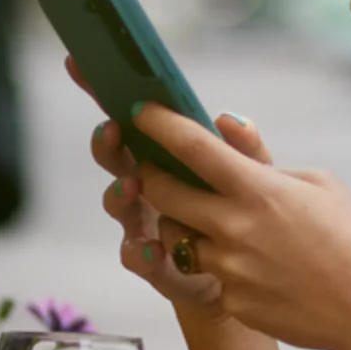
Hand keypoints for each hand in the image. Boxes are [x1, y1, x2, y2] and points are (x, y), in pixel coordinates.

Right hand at [75, 56, 241, 315]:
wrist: (268, 286)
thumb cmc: (253, 223)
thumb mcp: (259, 182)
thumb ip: (248, 153)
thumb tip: (229, 118)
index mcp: (169, 160)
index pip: (134, 122)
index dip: (108, 93)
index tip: (82, 63)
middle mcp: (150, 191)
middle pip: (117, 160)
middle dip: (108, 145)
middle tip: (111, 129)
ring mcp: (149, 229)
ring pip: (121, 208)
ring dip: (119, 194)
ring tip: (130, 185)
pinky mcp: (162, 269)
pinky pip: (143, 261)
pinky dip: (142, 254)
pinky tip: (151, 249)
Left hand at [113, 102, 350, 349]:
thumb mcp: (322, 184)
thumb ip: (265, 160)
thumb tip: (226, 130)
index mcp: (258, 190)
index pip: (192, 146)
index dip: (160, 123)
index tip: (142, 111)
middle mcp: (233, 228)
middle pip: (161, 193)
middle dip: (153, 177)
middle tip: (160, 172)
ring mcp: (228, 270)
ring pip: (181, 239)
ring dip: (193, 228)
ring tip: (233, 231)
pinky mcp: (232, 302)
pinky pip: (213, 277)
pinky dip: (229, 269)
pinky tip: (267, 272)